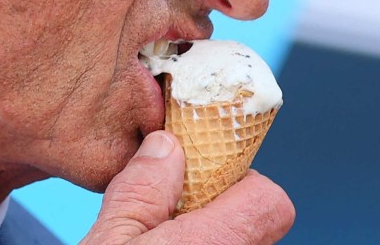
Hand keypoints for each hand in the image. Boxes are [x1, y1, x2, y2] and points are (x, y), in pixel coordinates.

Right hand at [79, 131, 293, 243]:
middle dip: (215, 204)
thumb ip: (140, 189)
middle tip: (169, 211)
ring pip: (237, 238)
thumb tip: (166, 144)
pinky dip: (202, 243)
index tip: (196, 176)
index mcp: (216, 243)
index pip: (271, 199)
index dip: (236, 181)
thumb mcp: (108, 239)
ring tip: (159, 236)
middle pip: (254, 218)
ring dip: (208, 229)